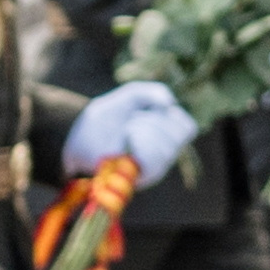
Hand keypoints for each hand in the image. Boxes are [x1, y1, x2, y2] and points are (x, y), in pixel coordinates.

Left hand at [66, 79, 194, 181]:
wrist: (81, 134)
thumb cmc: (108, 116)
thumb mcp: (131, 95)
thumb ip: (152, 92)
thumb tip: (169, 104)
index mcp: (166, 136)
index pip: (187, 128)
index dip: (172, 116)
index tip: (151, 112)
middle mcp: (164, 155)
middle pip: (178, 136)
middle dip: (153, 120)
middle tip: (132, 120)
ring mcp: (153, 168)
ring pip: (167, 148)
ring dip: (144, 130)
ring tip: (127, 130)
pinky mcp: (140, 178)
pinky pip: (153, 161)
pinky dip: (140, 144)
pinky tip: (126, 142)